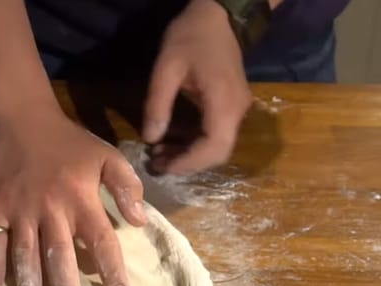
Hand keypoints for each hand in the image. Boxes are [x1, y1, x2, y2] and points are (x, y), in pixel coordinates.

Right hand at [0, 104, 145, 285]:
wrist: (23, 118)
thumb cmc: (70, 143)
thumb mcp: (107, 155)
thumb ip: (127, 186)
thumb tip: (139, 222)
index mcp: (82, 198)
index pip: (101, 240)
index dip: (111, 271)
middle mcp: (52, 208)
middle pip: (60, 254)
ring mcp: (20, 209)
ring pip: (25, 251)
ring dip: (27, 283)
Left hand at [143, 0, 251, 173]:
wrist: (219, 15)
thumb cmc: (191, 37)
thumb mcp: (166, 68)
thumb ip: (158, 105)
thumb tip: (150, 139)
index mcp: (224, 102)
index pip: (214, 147)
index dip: (188, 163)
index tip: (163, 168)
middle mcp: (237, 111)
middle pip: (218, 153)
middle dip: (187, 163)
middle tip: (157, 164)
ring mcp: (237, 110)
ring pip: (217, 146)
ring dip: (189, 155)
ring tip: (158, 155)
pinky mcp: (231, 107)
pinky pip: (216, 134)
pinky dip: (194, 143)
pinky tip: (171, 141)